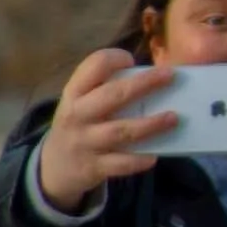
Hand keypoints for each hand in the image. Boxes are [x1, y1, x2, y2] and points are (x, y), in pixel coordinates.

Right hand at [36, 46, 180, 212]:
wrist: (52, 167)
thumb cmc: (77, 126)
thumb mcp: (79, 103)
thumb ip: (103, 89)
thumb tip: (150, 78)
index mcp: (74, 93)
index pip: (93, 66)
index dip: (114, 58)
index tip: (132, 61)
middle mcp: (77, 115)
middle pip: (112, 95)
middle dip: (144, 84)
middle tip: (169, 76)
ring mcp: (85, 142)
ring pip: (120, 131)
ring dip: (150, 124)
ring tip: (173, 118)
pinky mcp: (93, 167)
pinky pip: (120, 163)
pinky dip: (138, 160)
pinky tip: (154, 156)